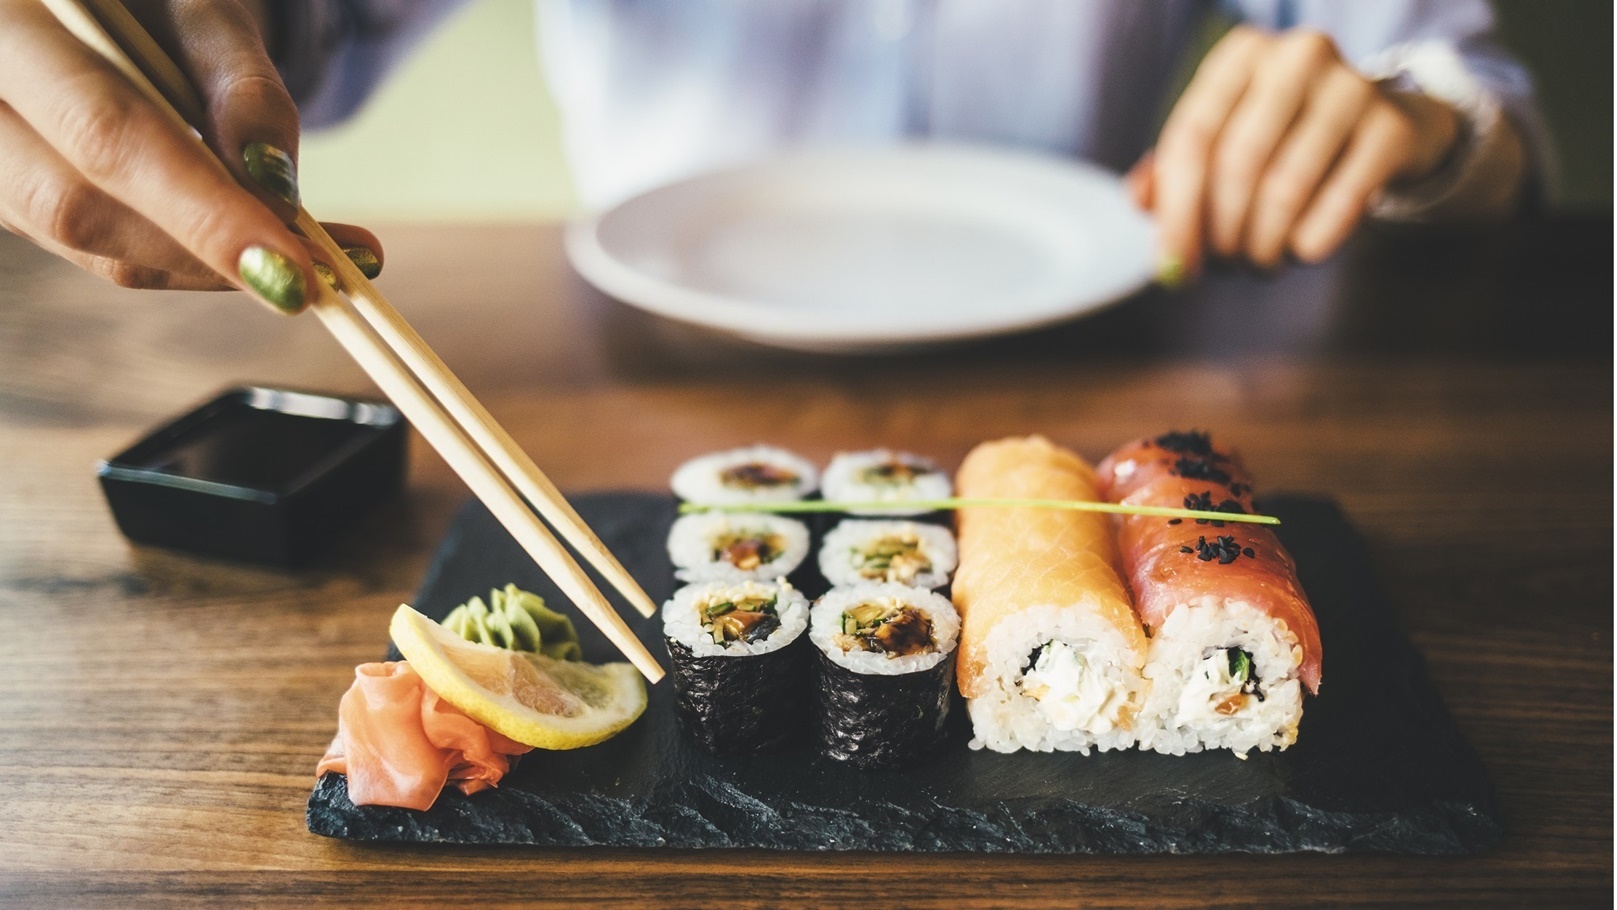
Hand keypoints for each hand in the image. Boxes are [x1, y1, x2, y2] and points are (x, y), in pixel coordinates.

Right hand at [0, 0, 380, 312]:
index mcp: (6, 25)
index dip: (197, 207)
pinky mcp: (16, 197)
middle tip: (315, 279)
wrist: (97, 3)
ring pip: (88, 242)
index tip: (287, 262)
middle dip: (202, 251)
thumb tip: (277, 189)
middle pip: (76, 205)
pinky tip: (268, 251)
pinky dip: (191, 261)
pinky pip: (102, 248)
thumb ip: (237, 84)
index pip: (101, 130)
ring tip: (320, 260)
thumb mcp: (202, 7)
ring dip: (208, 266)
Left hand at [1130, 27, 1460, 278]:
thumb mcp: (1222, 145)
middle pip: (1236, 166)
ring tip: (1259, 262)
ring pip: (1284, 190)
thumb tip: (1140, 201)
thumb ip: (1170, 174)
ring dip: (1263, 247)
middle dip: (1222, 235)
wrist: (1379, 129)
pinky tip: (1302, 249)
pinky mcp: (1391, 128)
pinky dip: (1310, 243)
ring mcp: (1351, 86)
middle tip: (1223, 267)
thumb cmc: (1281, 142)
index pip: (1191, 139)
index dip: (1176, 213)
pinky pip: (1338, 206)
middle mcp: (1297, 56)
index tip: (1171, 267)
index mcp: (1240, 56)